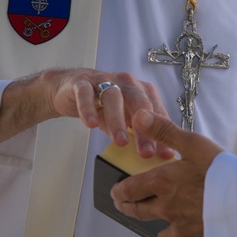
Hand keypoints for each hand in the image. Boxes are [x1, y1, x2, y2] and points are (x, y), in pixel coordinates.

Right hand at [46, 68, 167, 149]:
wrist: (71, 87)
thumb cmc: (103, 103)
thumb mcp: (122, 118)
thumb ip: (135, 133)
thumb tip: (152, 155)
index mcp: (141, 91)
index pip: (155, 112)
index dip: (162, 133)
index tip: (165, 155)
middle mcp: (127, 83)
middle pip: (139, 104)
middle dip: (144, 129)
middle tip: (146, 152)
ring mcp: (105, 80)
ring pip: (113, 97)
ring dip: (118, 120)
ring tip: (121, 142)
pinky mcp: (82, 83)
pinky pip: (85, 94)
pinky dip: (88, 108)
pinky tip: (91, 124)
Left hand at [111, 109, 222, 236]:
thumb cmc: (221, 171)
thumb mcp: (194, 144)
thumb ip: (165, 131)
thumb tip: (138, 116)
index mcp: (164, 183)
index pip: (130, 189)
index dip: (119, 191)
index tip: (116, 192)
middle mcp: (168, 209)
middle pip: (139, 212)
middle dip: (128, 208)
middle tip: (124, 205)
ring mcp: (183, 229)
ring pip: (163, 236)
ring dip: (161, 231)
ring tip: (164, 228)